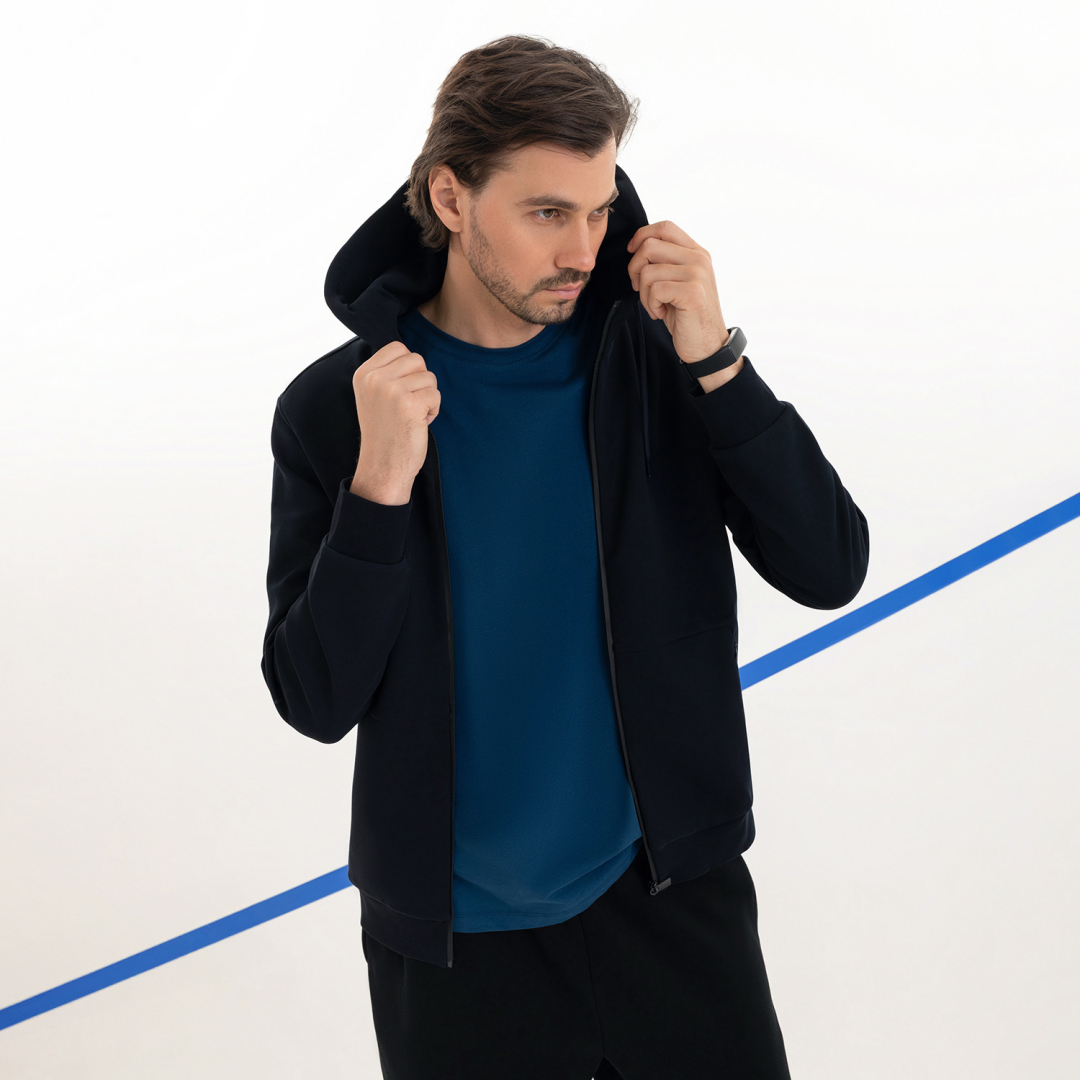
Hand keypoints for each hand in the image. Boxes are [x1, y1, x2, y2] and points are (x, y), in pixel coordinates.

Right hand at [350, 341, 439, 504]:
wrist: (383, 466)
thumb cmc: (385, 432)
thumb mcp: (374, 395)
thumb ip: (387, 372)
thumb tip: (412, 354)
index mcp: (363, 373)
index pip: (398, 347)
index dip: (408, 368)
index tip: (401, 392)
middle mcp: (374, 379)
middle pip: (417, 359)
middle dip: (420, 382)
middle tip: (408, 406)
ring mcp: (391, 390)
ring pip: (429, 377)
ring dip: (428, 398)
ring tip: (411, 417)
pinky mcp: (410, 404)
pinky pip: (436, 395)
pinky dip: (433, 411)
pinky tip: (418, 425)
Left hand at [626, 221, 743, 386]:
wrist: (706, 346)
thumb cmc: (686, 316)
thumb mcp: (676, 282)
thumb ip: (665, 262)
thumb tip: (636, 247)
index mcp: (696, 253)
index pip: (665, 227)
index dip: (642, 235)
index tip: (631, 251)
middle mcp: (699, 259)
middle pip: (650, 246)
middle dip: (634, 269)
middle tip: (640, 289)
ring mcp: (698, 274)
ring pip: (648, 271)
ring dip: (644, 294)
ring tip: (655, 307)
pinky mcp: (692, 292)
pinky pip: (654, 289)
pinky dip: (651, 305)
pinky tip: (661, 314)